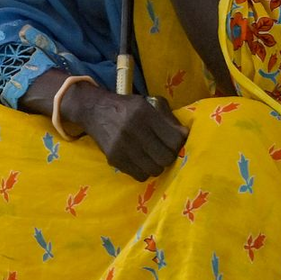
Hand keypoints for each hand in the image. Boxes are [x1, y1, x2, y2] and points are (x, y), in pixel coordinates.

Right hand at [67, 83, 187, 180]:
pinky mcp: (114, 159)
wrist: (95, 111)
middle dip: (169, 156)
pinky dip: (145, 171)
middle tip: (165, 151)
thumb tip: (185, 135)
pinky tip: (142, 161)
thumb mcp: (149, 103)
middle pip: (165, 158)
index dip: (179, 143)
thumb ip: (168, 118)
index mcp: (145, 113)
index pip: (174, 139)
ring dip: (157, 165)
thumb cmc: (128, 107)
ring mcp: (122, 146)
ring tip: (153, 157)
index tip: (176, 142)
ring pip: (154, 169)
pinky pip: (140, 176)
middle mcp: (133, 129)